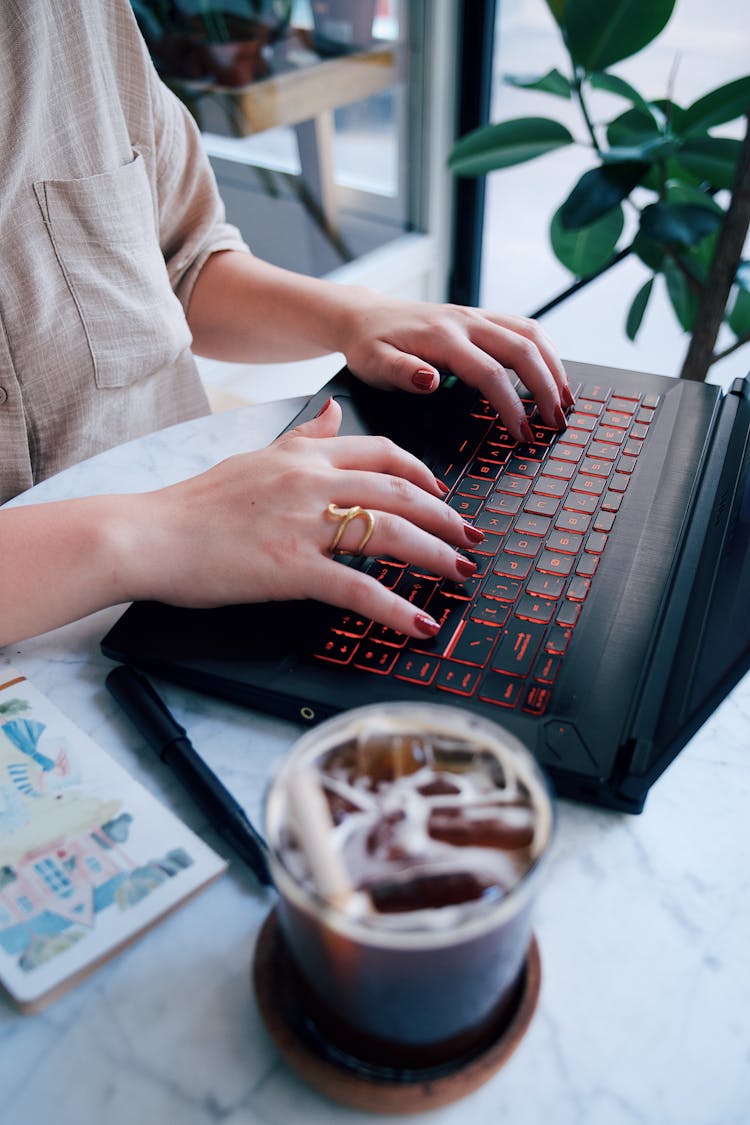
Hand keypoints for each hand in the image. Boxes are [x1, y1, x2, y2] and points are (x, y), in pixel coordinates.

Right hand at [135, 399, 482, 637]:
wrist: (148, 534)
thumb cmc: (196, 503)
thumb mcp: (255, 456)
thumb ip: (303, 438)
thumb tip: (334, 412)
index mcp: (305, 456)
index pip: (383, 453)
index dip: (424, 475)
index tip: (443, 495)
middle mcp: (311, 482)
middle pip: (401, 492)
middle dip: (446, 517)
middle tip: (471, 539)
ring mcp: (303, 525)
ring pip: (391, 534)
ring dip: (436, 556)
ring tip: (461, 573)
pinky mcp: (291, 569)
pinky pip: (358, 588)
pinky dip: (396, 608)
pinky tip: (420, 624)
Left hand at [339, 293, 572, 440]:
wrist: (365, 315)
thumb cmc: (369, 345)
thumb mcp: (373, 364)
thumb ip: (401, 372)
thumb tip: (431, 380)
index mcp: (443, 337)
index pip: (491, 373)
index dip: (512, 406)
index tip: (523, 435)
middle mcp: (466, 321)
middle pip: (523, 350)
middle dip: (546, 388)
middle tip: (557, 423)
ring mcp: (477, 317)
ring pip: (531, 334)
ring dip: (554, 367)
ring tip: (566, 402)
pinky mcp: (482, 318)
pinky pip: (524, 328)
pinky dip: (545, 351)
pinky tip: (552, 375)